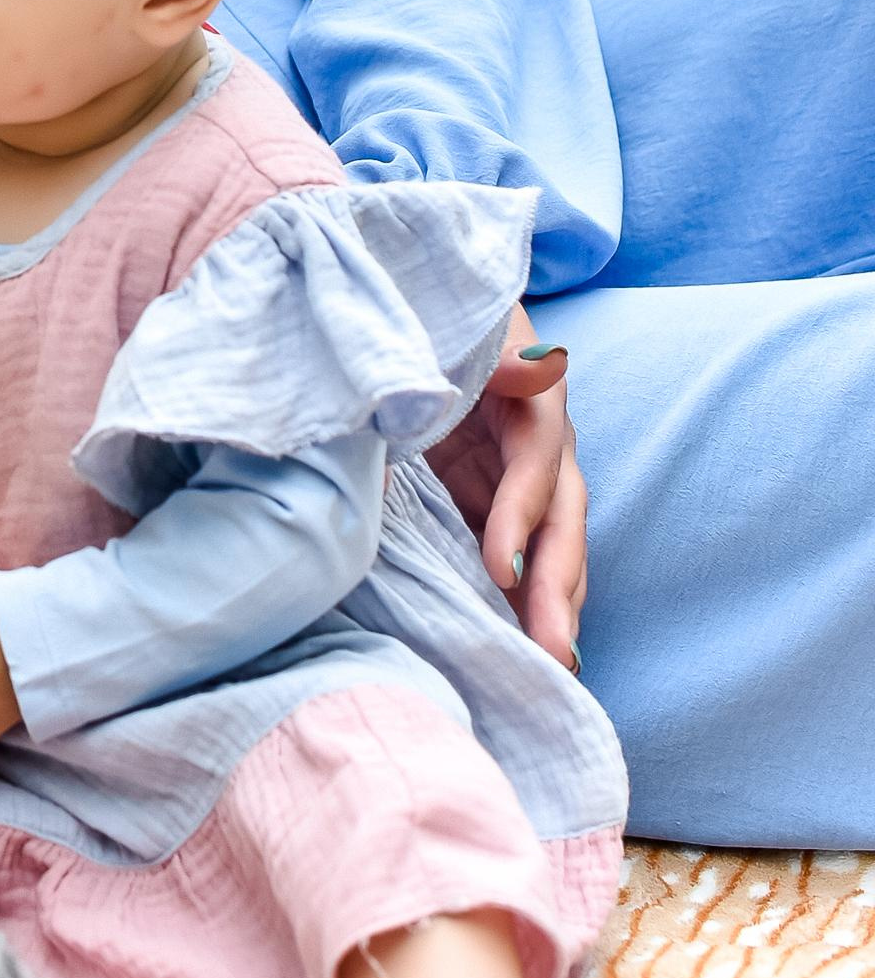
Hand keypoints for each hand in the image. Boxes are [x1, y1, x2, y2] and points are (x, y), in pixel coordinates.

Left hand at [426, 309, 586, 668]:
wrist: (415, 307)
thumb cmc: (437, 312)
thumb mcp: (465, 323)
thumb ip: (496, 349)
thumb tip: (541, 363)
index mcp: (535, 394)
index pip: (538, 460)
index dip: (524, 513)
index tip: (502, 569)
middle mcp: (542, 442)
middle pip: (562, 517)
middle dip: (559, 587)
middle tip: (554, 653)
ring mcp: (522, 476)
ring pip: (551, 547)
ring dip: (553, 607)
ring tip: (551, 670)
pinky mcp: (492, 498)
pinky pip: (517, 554)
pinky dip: (522, 602)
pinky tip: (520, 650)